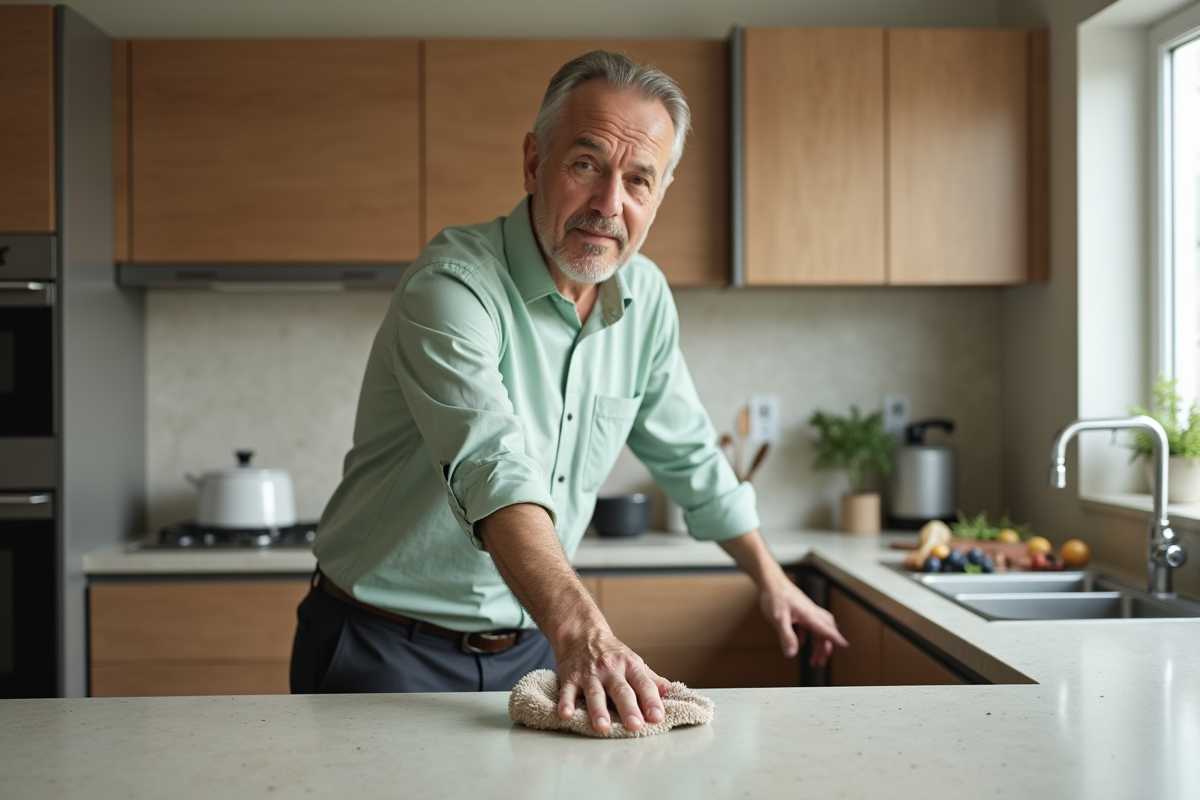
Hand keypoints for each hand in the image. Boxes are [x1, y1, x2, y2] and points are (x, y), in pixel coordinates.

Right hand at [555, 629, 671, 733]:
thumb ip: (652, 681)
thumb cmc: (613, 655)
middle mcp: (611, 670)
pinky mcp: (571, 678)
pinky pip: (567, 691)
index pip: (644, 684)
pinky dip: (566, 702)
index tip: (658, 717)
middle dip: (628, 708)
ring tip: (602, 726)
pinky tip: (566, 714)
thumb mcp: (634, 663)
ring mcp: (590, 674)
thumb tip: (672, 693)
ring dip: (598, 710)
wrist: (582, 633)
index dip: (652, 701)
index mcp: (630, 666)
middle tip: (635, 725)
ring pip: (595, 693)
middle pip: (621, 691)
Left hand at [759, 578, 848, 666]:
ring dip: (818, 645)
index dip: (837, 639)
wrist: (770, 581)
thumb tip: (791, 653)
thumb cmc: (774, 596)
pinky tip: (800, 643)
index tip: (846, 647)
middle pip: (825, 632)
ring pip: (820, 629)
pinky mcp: (802, 611)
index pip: (826, 629)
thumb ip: (786, 636)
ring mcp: (807, 611)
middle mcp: (811, 613)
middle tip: (820, 663)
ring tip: (813, 659)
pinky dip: (808, 637)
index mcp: (809, 615)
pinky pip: (810, 626)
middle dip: (825, 649)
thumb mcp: (778, 619)